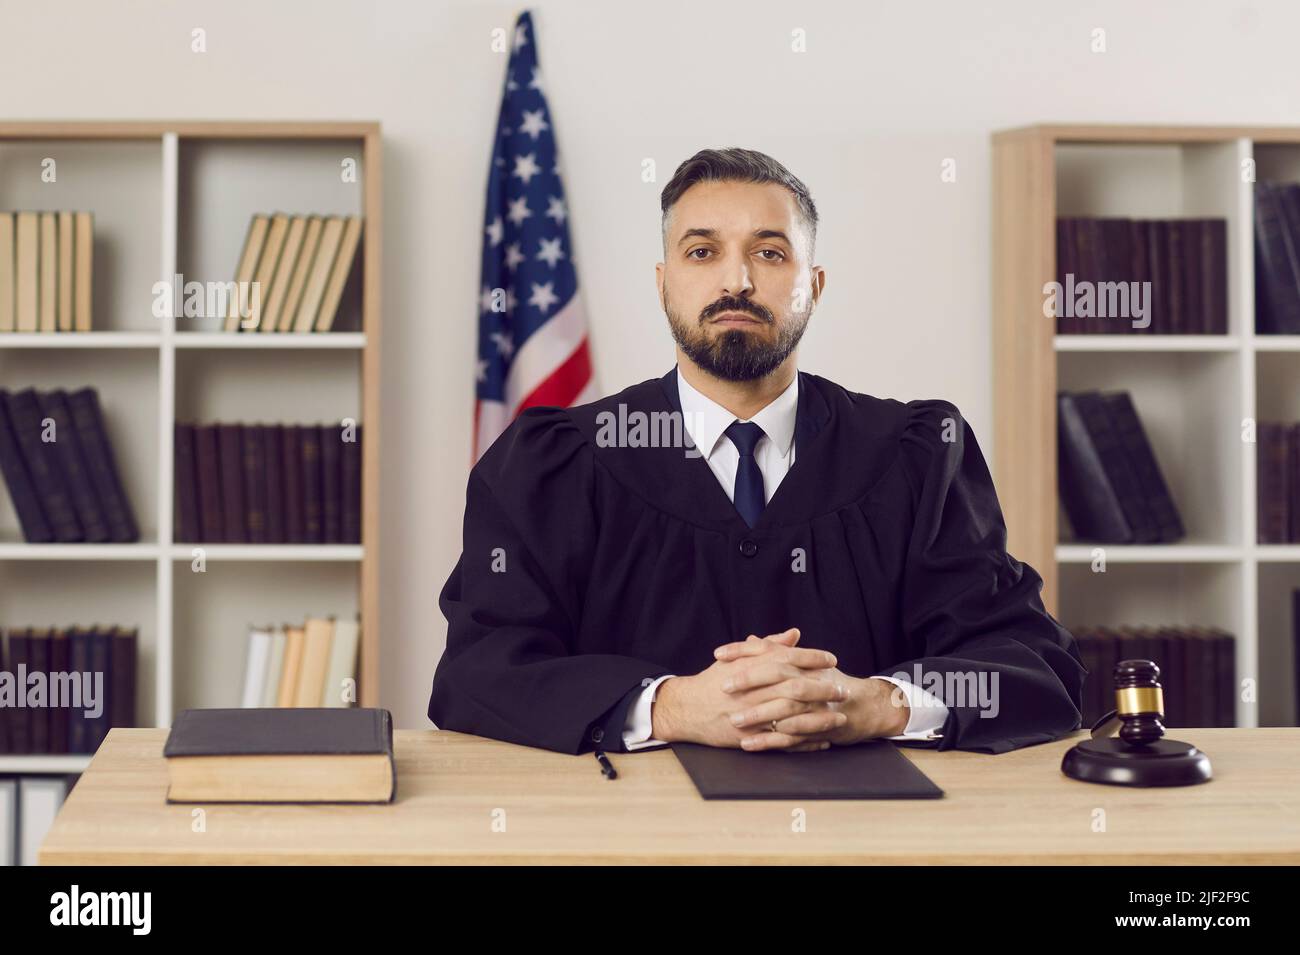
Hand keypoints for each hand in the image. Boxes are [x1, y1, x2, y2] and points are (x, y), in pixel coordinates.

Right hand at [650, 628, 844, 748]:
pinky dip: (804, 742)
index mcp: (752, 667)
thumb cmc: (715, 681)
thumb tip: (794, 634)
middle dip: (823, 689)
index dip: (812, 658)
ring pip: (793, 717)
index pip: (788, 658)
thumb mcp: (737, 658)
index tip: (832, 659)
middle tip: (843, 690)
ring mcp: (752, 715)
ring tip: (840, 718)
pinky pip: (782, 741)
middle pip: (795, 688)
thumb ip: (768, 646)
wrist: (688, 708)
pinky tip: (822, 741)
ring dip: (819, 719)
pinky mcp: (750, 737)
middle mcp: (754, 690)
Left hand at [713, 629, 911, 750]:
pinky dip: (769, 741)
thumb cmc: (827, 681)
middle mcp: (808, 679)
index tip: (718, 654)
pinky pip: (792, 737)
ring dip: (758, 716)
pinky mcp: (817, 729)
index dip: (743, 651)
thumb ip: (777, 652)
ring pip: (785, 708)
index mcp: (801, 662)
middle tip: (724, 687)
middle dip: (749, 681)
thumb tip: (752, 639)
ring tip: (733, 721)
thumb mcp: (804, 664)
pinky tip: (749, 745)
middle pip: (777, 675)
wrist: (864, 705)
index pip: (769, 650)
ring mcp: (815, 705)